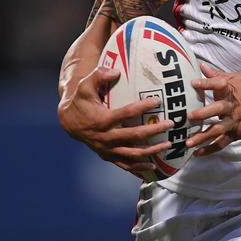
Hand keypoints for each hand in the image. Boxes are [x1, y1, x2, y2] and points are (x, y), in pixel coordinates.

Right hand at [58, 64, 172, 176]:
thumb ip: (98, 75)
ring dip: (152, 151)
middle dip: (154, 130)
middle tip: (170, 123)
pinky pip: (126, 165)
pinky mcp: (109, 157)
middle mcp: (106, 137)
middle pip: (134, 136)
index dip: (142, 107)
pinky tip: (154, 166)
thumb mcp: (84, 86)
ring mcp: (108, 150)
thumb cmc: (81, 101)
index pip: (125, 113)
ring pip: (133, 154)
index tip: (157, 100)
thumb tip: (116, 72)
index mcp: (101, 120)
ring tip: (168, 144)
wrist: (69, 122)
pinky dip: (140, 168)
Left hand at [187, 64, 240, 155]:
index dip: (206, 84)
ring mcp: (234, 121)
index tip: (193, 83)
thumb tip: (202, 66)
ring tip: (188, 142)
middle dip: (202, 113)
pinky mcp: (237, 133)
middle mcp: (232, 105)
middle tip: (189, 116)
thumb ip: (218, 75)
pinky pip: (222, 143)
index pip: (217, 84)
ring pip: (217, 130)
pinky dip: (210, 149)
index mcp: (231, 89)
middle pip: (216, 109)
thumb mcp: (239, 78)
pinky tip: (197, 153)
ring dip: (202, 136)